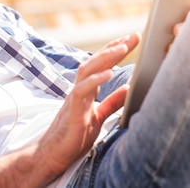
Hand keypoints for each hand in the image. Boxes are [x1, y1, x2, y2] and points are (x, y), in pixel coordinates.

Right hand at [35, 34, 139, 175]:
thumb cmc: (75, 135)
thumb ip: (113, 101)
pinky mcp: (72, 110)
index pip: (102, 63)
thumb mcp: (100, 115)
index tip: (132, 38)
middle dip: (115, 46)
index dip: (116, 49)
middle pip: (96, 61)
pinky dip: (95, 80)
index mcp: (87, 89)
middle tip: (134, 36)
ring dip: (106, 57)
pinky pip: (81, 90)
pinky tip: (109, 74)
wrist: (55, 153)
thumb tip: (129, 88)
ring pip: (87, 70)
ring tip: (122, 48)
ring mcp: (75, 97)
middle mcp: (80, 88)